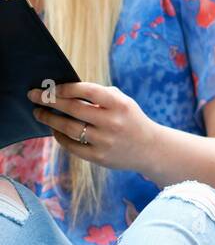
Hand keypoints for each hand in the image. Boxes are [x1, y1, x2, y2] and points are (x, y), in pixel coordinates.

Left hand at [28, 82, 158, 172]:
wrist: (151, 149)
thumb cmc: (132, 120)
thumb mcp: (124, 103)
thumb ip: (101, 95)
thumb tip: (67, 90)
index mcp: (120, 105)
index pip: (88, 91)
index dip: (66, 88)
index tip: (51, 87)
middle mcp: (112, 122)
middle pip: (73, 108)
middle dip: (49, 100)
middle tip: (34, 96)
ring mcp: (105, 141)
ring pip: (68, 128)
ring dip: (49, 119)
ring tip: (39, 113)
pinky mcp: (99, 157)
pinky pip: (72, 145)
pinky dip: (60, 137)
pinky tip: (55, 130)